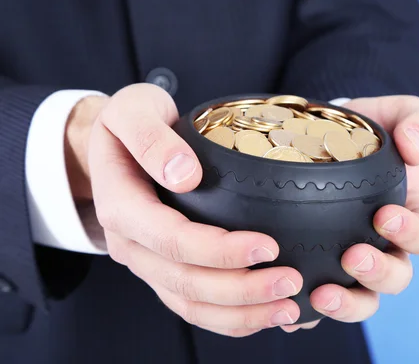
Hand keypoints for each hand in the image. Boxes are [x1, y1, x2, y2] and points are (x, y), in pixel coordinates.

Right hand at [67, 83, 302, 336]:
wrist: (117, 143)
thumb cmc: (130, 122)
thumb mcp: (132, 110)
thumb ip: (150, 138)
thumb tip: (185, 175)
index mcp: (121, 208)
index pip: (172, 240)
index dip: (220, 250)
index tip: (267, 245)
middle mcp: (131, 245)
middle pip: (186, 282)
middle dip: (241, 289)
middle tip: (291, 281)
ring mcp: (147, 263)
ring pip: (191, 306)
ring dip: (241, 313)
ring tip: (288, 308)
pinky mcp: (165, 270)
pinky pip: (194, 308)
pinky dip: (230, 319)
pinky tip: (266, 313)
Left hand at [282, 95, 418, 331]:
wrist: (317, 138)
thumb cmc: (363, 131)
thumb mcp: (395, 113)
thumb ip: (417, 120)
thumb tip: (417, 150)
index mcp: (407, 214)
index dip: (410, 233)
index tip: (384, 215)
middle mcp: (383, 246)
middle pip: (395, 278)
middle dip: (378, 273)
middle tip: (352, 257)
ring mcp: (350, 263)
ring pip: (361, 300)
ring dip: (346, 305)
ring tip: (320, 295)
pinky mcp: (318, 269)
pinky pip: (317, 304)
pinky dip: (307, 316)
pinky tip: (291, 316)